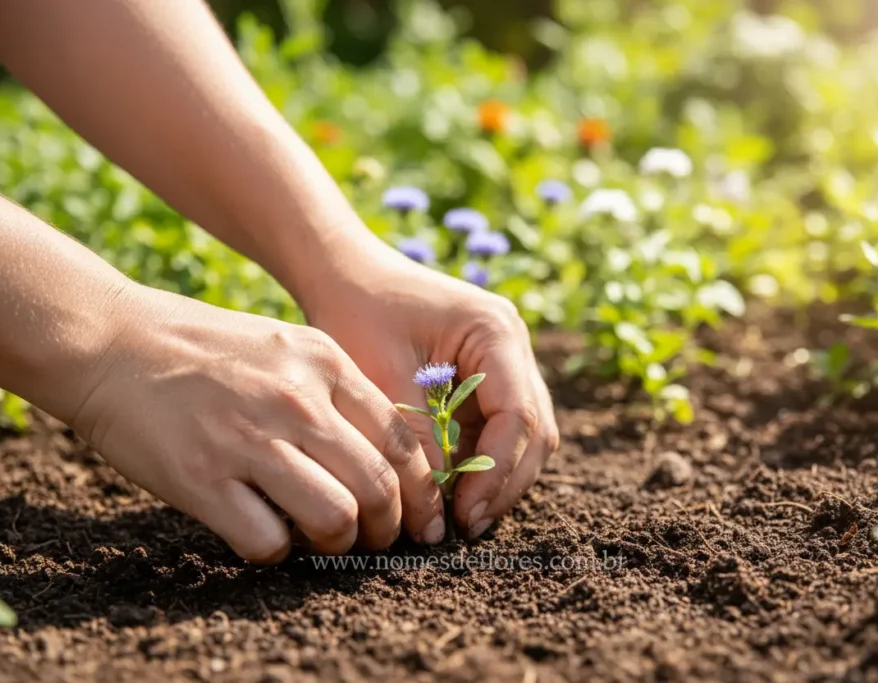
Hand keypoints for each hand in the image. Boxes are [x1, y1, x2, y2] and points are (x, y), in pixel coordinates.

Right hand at [70, 284, 444, 562]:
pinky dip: (274, 551)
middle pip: (378, 486)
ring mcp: (249, 439)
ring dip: (337, 543)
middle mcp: (296, 400)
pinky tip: (263, 534)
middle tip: (375, 540)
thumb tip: (380, 458)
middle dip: (387, 528)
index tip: (419, 519)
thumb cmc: (204, 349)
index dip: (420, 492)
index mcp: (325, 363)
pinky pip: (266, 541)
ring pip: (335, 518)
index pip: (401, 440)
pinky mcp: (201, 478)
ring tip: (323, 540)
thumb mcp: (286, 346)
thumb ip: (334, 392)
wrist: (111, 340)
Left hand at [303, 246, 560, 539]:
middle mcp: (514, 344)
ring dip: (499, 477)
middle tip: (465, 527)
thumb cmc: (356, 312)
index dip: (496, 473)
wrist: (343, 273)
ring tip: (461, 517)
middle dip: (504, 482)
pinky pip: (501, 428)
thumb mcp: (383, 379)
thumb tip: (440, 509)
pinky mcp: (490, 375)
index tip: (462, 516)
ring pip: (526, 435)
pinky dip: (484, 461)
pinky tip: (456, 491)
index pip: (518, 415)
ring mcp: (507, 359)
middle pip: (534, 429)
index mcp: (495, 331)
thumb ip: (420, 439)